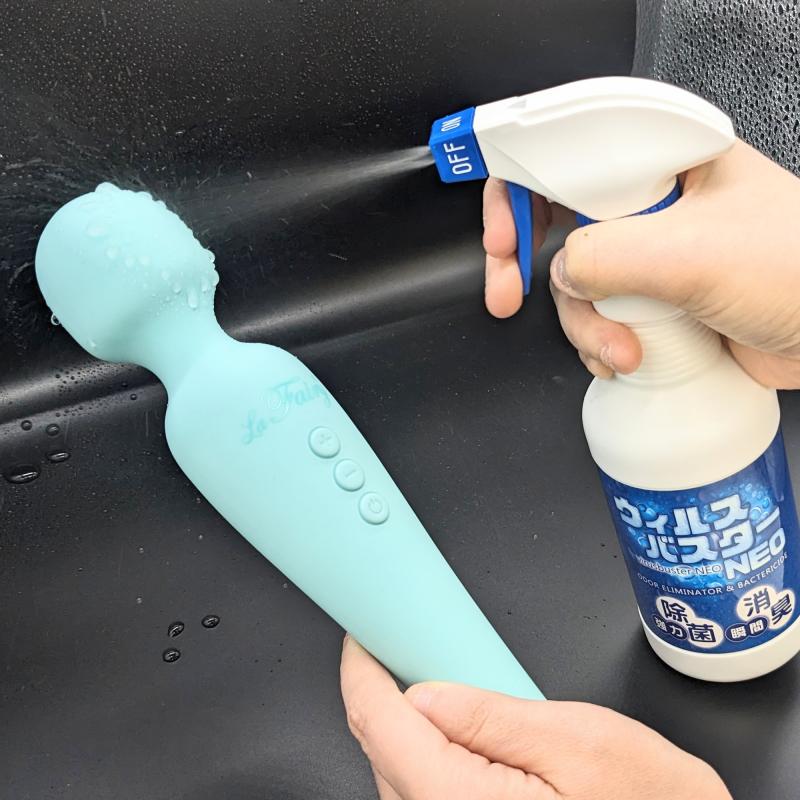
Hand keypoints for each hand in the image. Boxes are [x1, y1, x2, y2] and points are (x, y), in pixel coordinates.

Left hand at [340, 635, 730, 799]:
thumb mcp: (575, 740)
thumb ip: (489, 716)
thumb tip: (422, 694)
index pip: (379, 726)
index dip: (362, 673)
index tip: (361, 641)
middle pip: (382, 751)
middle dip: (386, 696)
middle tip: (408, 651)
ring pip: (397, 774)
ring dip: (407, 729)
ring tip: (447, 692)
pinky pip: (423, 794)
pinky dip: (426, 756)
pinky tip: (462, 738)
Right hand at [483, 140, 799, 388]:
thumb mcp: (696, 252)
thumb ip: (610, 253)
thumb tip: (559, 270)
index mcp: (665, 162)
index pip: (569, 156)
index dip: (521, 189)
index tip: (501, 235)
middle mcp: (652, 206)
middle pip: (556, 223)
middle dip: (527, 265)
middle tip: (505, 293)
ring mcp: (650, 258)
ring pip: (574, 285)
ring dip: (585, 325)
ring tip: (622, 350)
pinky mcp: (653, 304)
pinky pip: (597, 319)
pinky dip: (599, 346)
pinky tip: (626, 358)